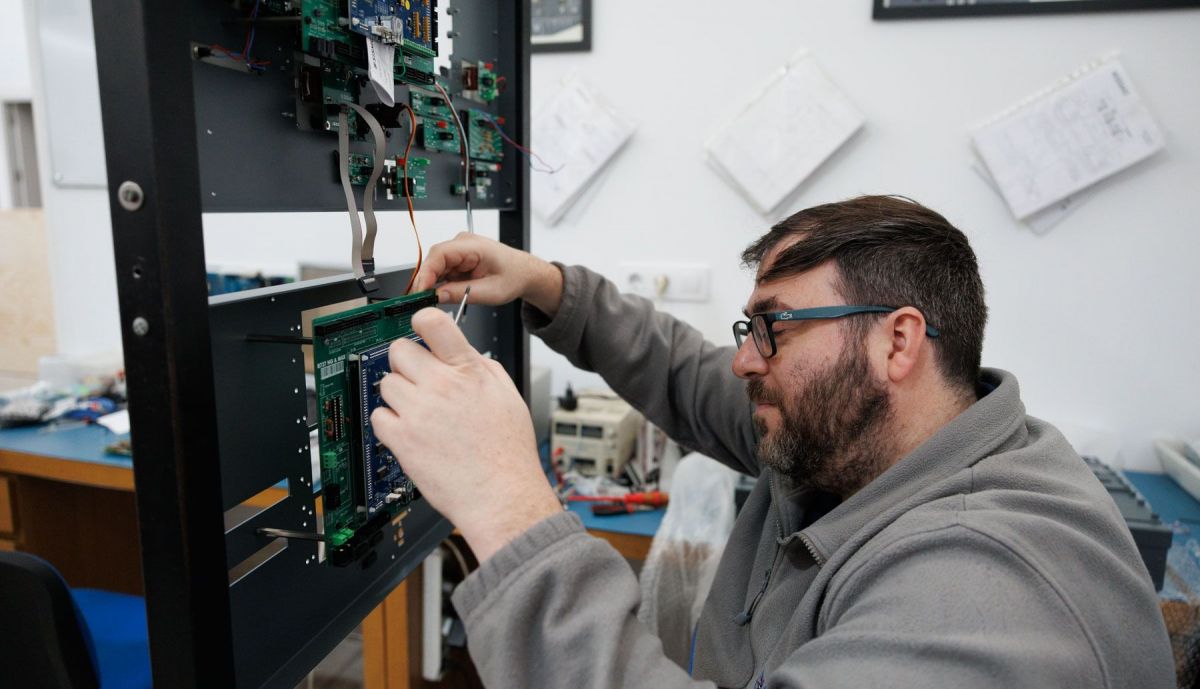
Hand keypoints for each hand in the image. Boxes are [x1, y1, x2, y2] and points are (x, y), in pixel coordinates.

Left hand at [370, 307, 561, 561]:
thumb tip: (462, 352)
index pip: (432, 323)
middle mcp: (441, 386)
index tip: (417, 330)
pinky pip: (378, 416)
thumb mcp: (508, 396)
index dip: (420, 322)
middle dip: (406, 363)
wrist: (502, 496)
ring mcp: (418, 412)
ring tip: (418, 412)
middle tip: (417, 380)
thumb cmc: (509, 454)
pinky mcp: (402, 439)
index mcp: (469, 371)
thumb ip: (482, 368)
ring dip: (398, 395)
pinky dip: (389, 424)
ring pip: (386, 383)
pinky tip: (410, 432)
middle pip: (399, 351)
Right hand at [411, 233, 563, 317]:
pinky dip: (439, 285)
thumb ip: (463, 293)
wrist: (523, 273)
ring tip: (432, 303)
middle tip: (421, 303)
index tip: (420, 291)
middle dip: (426, 282)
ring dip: (432, 285)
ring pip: (435, 268)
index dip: (426, 273)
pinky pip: (441, 272)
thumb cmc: (514, 276)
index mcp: (473, 245)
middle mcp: (462, 244)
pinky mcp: (457, 260)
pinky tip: (441, 296)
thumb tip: (438, 296)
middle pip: (433, 261)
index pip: (439, 254)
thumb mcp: (491, 291)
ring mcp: (458, 251)